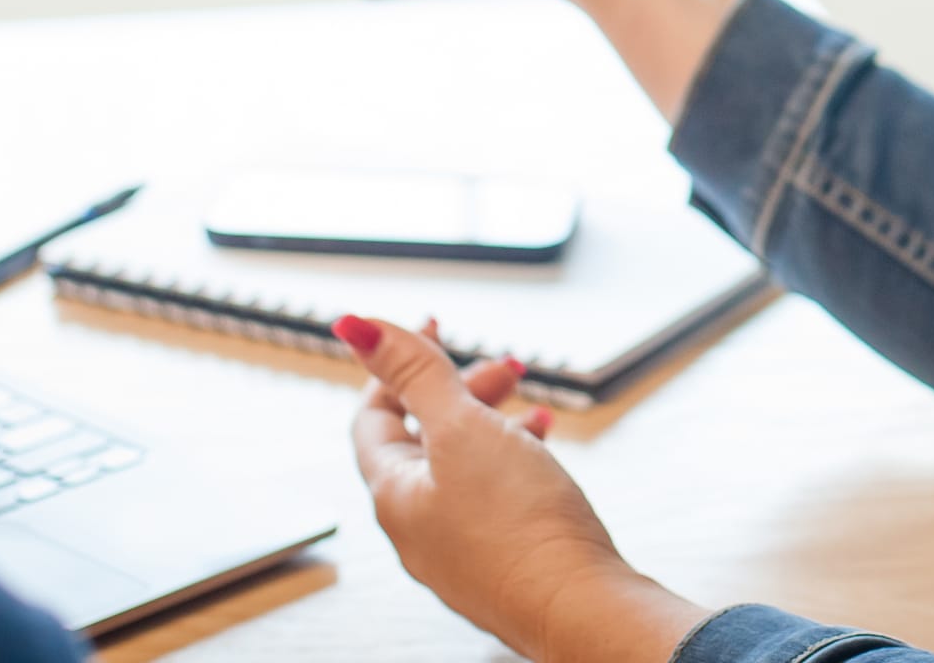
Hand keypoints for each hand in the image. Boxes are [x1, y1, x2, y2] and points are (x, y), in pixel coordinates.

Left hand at [341, 314, 706, 662]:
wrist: (577, 606)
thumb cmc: (520, 526)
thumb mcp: (462, 428)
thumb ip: (414, 373)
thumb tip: (355, 326)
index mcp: (395, 494)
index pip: (374, 416)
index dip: (398, 365)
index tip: (433, 326)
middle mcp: (418, 527)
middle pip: (422, 439)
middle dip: (459, 390)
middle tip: (502, 366)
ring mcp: (458, 549)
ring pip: (462, 467)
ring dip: (490, 421)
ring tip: (528, 401)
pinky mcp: (498, 561)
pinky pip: (493, 496)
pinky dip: (513, 459)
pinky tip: (542, 447)